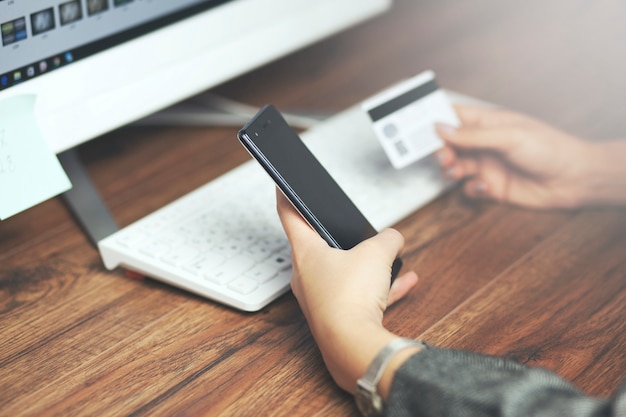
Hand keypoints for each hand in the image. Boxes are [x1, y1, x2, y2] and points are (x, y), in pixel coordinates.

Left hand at [276, 191, 418, 393]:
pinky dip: (379, 287)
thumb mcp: (378, 254)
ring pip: (342, 272)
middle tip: (342, 222)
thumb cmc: (351, 298)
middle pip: (317, 245)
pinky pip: (359, 295)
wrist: (354, 347)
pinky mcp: (336, 317)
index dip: (287, 196)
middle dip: (335, 234)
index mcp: (306, 253)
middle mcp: (307, 276)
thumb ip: (388, 239)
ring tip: (387, 255)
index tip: (281, 185)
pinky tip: (404, 281)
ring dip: (365, 263)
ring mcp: (320, 298)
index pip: (290, 215)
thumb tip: (394, 239)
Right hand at [436, 105, 591, 208]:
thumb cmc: (549, 149)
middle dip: (440, 150)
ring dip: (450, 170)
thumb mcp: (508, 136)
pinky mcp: (491, 188)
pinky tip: (486, 187)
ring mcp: (487, 165)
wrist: (574, 180)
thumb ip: (472, 135)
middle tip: (443, 157)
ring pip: (455, 167)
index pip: (454, 116)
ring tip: (456, 171)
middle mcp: (484, 143)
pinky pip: (468, 189)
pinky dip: (471, 189)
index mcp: (488, 122)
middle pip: (449, 144)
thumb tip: (440, 128)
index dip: (435, 119)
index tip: (418, 126)